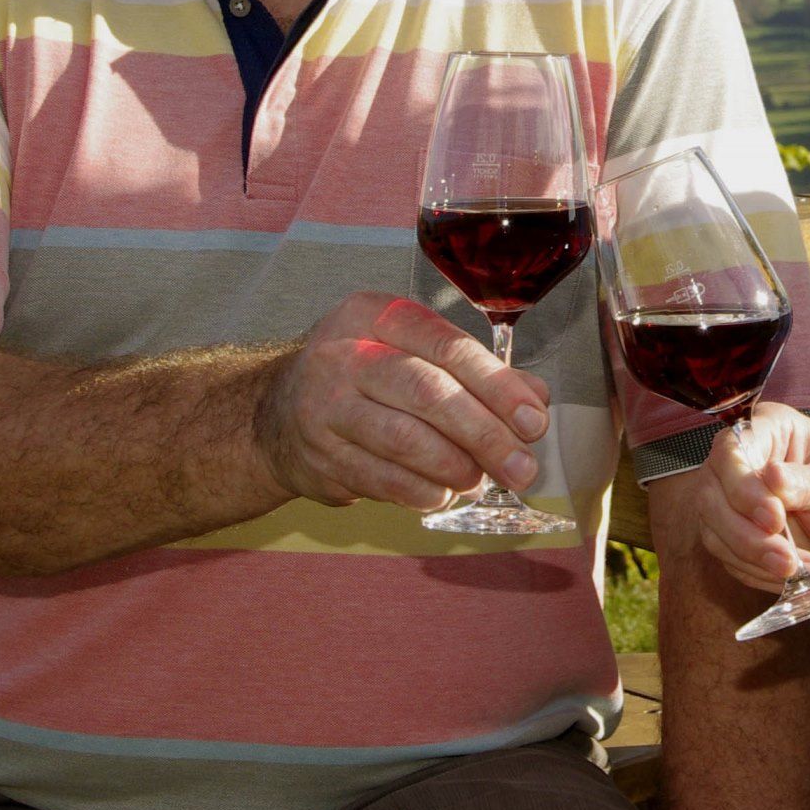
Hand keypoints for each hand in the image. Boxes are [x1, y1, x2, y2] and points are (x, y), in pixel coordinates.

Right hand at [255, 292, 549, 511]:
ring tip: (483, 479)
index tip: (534, 420)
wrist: (275, 415)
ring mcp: (324, 406)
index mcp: (374, 315)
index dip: (498, 385)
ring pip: (404, 439)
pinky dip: (422, 491)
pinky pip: (381, 479)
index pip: (447, 346)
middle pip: (428, 393)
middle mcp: (343, 354)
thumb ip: (475, 372)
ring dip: (455, 466)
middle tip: (522, 466)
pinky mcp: (318, 455)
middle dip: (484, 433)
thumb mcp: (412, 353)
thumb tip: (535, 399)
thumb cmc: (363, 378)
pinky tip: (445, 493)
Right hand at [699, 402, 809, 594]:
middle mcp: (740, 460)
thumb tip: (773, 477)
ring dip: (754, 559)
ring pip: (714, 531)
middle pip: (711, 495)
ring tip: (798, 571)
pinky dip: (759, 573)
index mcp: (769, 429)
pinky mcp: (729, 533)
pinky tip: (793, 576)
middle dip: (746, 534)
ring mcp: (728, 498)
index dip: (743, 487)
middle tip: (786, 559)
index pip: (731, 451)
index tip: (774, 519)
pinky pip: (729, 558)